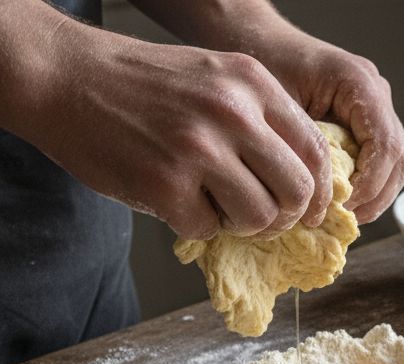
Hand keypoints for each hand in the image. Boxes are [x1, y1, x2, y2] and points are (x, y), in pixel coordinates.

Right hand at [21, 26, 331, 239]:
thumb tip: (307, 180)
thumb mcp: (217, 79)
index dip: (321, 193)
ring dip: (243, 225)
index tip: (312, 211)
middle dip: (287, 216)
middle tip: (266, 218)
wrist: (65, 77)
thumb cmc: (143, 83)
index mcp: (253, 84)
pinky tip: (174, 198)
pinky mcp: (164, 184)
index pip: (316, 152)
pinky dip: (195, 224)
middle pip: (298, 192)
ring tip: (217, 207)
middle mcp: (232, 113)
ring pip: (260, 217)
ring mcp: (198, 149)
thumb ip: (262, 119)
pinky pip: (206, 228)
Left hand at [253, 32, 403, 222]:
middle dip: (376, 195)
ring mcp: (376, 106)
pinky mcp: (367, 119)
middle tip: (346, 218)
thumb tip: (320, 203)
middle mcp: (377, 93)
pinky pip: (381, 159)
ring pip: (396, 164)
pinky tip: (344, 198)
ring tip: (346, 213)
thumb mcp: (277, 107)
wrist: (253, 38)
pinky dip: (368, 183)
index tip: (341, 206)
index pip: (385, 147)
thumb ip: (304, 151)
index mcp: (360, 84)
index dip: (369, 185)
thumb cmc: (259, 63)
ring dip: (376, 194)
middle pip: (398, 160)